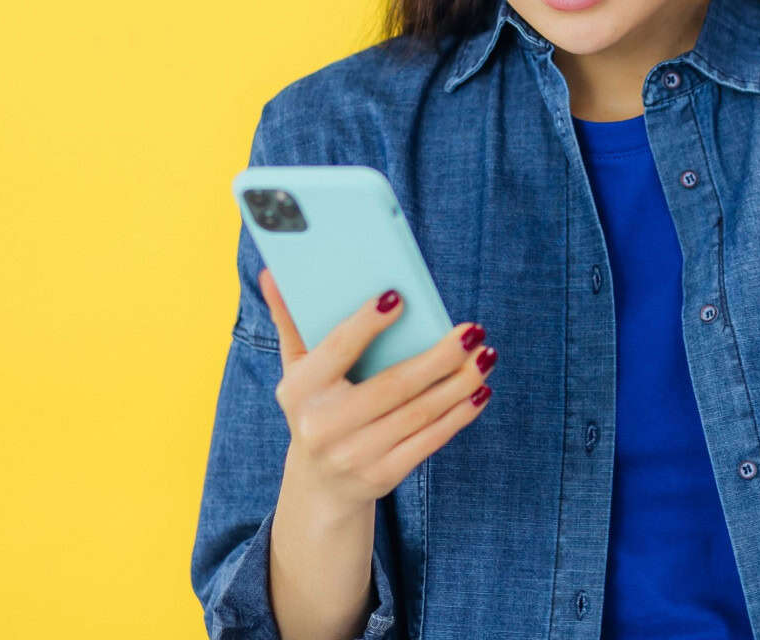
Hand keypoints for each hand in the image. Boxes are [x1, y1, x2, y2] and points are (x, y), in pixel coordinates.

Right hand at [259, 267, 496, 508]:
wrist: (321, 486)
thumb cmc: (315, 409)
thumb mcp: (297, 370)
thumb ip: (291, 322)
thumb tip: (273, 272)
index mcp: (300, 390)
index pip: (338, 349)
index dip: (367, 323)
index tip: (399, 297)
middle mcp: (323, 425)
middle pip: (394, 385)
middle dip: (440, 356)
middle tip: (472, 330)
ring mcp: (354, 454)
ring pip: (419, 413)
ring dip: (460, 383)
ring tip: (486, 355)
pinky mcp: (382, 475)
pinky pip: (429, 441)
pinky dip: (459, 415)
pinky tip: (480, 391)